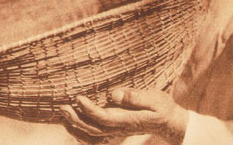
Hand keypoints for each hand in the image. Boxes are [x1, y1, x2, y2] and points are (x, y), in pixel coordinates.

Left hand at [59, 88, 187, 144]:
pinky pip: (95, 138)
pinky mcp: (116, 131)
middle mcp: (120, 129)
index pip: (103, 118)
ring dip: (75, 127)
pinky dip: (82, 133)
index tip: (78, 98)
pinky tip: (73, 124)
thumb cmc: (163, 107)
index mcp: (128, 120)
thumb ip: (135, 97)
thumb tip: (113, 94)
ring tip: (63, 115)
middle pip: (93, 130)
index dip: (89, 110)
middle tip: (62, 107)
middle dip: (76, 119)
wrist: (170, 122)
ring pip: (92, 136)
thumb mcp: (154, 98)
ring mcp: (117, 133)